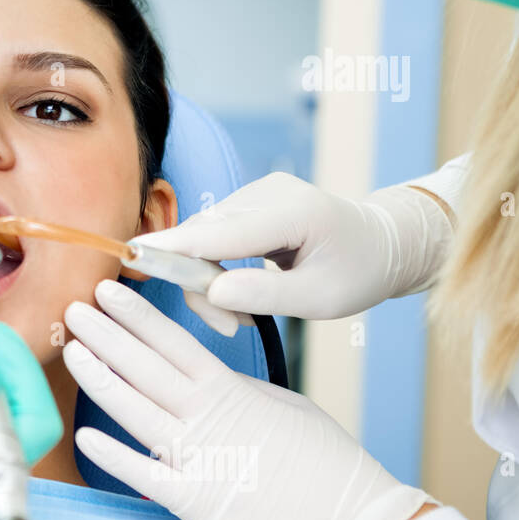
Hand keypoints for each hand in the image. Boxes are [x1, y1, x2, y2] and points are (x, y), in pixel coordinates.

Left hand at [64, 280, 430, 519]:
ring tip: (72, 350)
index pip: (171, 343)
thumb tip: (210, 376)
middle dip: (106, 336)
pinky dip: (115, 455)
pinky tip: (85, 435)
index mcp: (229, 390)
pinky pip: (146, 475)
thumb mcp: (285, 405)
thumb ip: (240, 389)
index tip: (108, 291)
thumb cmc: (326, 461)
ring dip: (101, 378)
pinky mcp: (195, 501)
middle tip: (73, 310)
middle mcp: (207, 417)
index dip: (135, 316)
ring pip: (136, 410)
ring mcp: (198, 458)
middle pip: (144, 368)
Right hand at [130, 172, 452, 332]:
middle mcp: (268, 193)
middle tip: (229, 325)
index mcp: (293, 213)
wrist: (383, 242)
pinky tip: (238, 293)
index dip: (176, 247)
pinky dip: (216, 268)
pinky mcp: (248, 203)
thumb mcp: (322, 299)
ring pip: (203, 238)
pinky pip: (213, 236)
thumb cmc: (358, 271)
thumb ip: (266, 295)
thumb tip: (213, 291)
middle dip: (201, 284)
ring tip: (240, 316)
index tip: (135, 255)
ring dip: (209, 281)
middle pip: (203, 237)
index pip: (221, 232)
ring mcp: (256, 194)